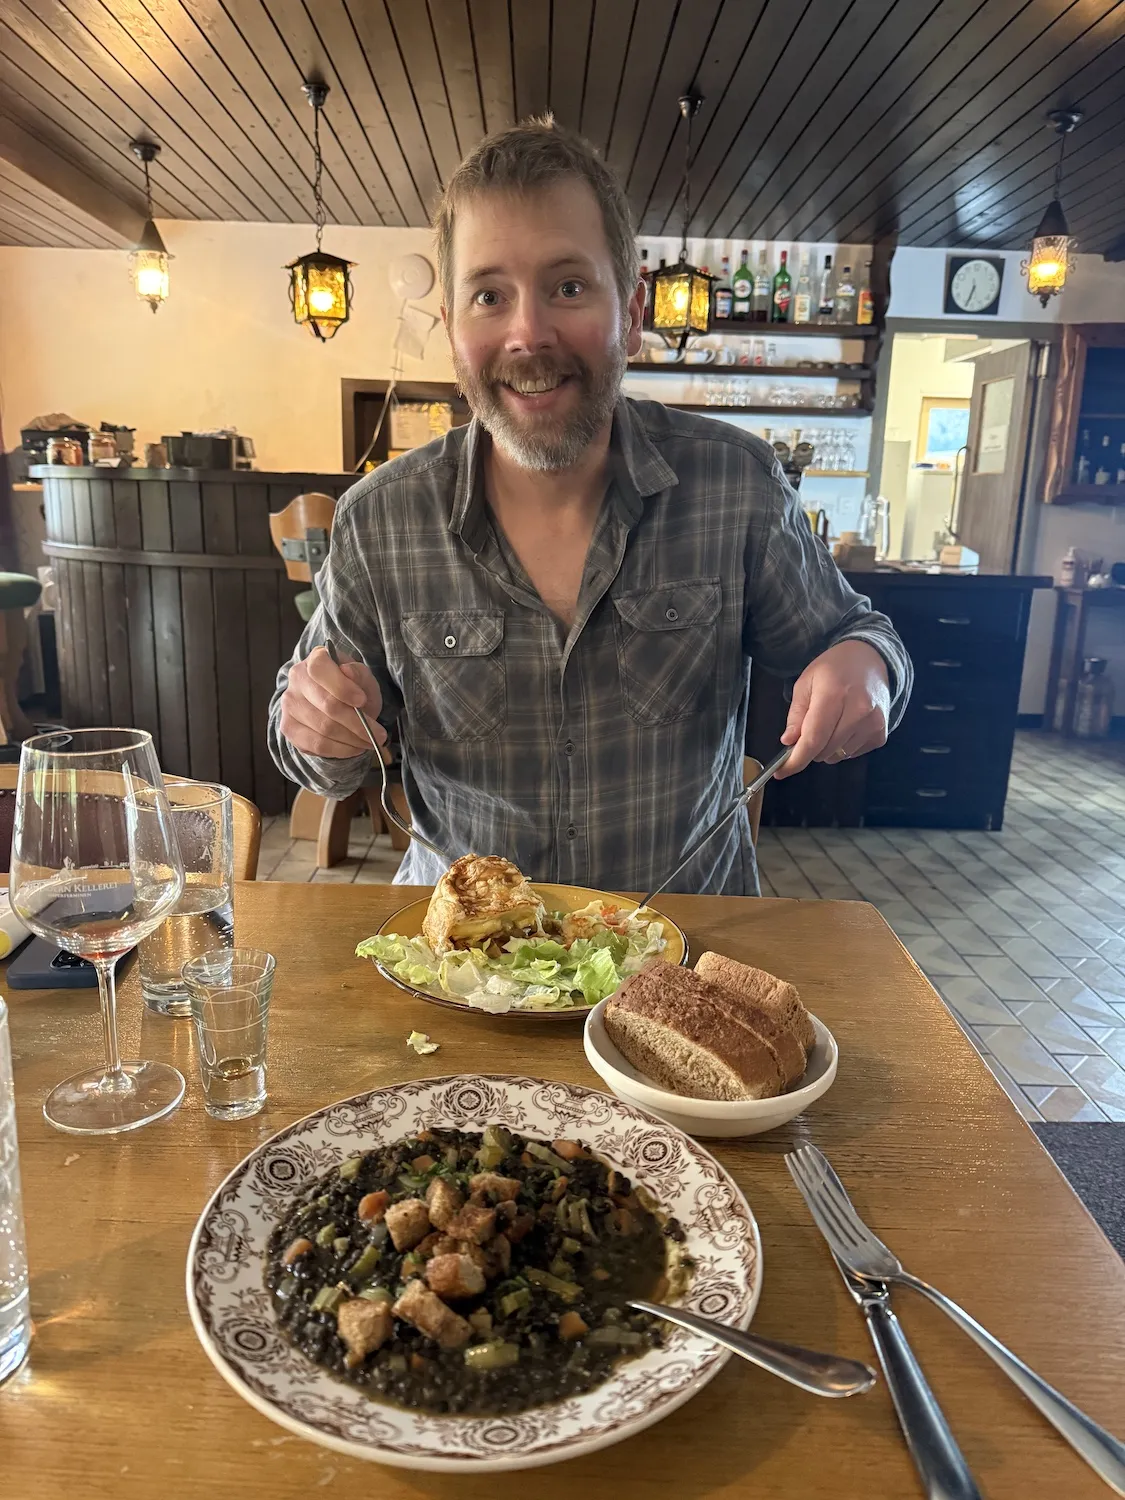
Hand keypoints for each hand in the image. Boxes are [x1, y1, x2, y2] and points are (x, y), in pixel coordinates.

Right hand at [278, 646, 387, 759]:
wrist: (336, 704)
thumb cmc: (353, 689)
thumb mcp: (364, 678)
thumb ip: (359, 674)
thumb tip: (348, 671)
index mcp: (315, 659)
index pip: (320, 670)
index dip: (342, 687)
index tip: (362, 701)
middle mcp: (297, 679)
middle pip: (327, 705)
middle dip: (358, 723)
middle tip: (379, 734)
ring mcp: (289, 704)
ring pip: (324, 728)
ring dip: (352, 740)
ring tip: (370, 742)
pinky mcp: (288, 727)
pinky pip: (317, 744)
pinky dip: (341, 750)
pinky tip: (354, 748)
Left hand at [776, 640, 889, 777]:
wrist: (870, 659)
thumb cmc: (834, 669)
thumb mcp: (806, 683)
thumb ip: (796, 714)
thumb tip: (788, 742)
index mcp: (835, 695)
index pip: (813, 739)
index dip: (796, 760)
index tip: (780, 772)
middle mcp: (859, 711)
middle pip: (824, 751)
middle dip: (809, 748)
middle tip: (807, 729)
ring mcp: (873, 724)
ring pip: (837, 756)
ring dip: (827, 747)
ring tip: (831, 721)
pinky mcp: (881, 734)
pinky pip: (853, 754)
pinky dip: (843, 747)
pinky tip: (845, 725)